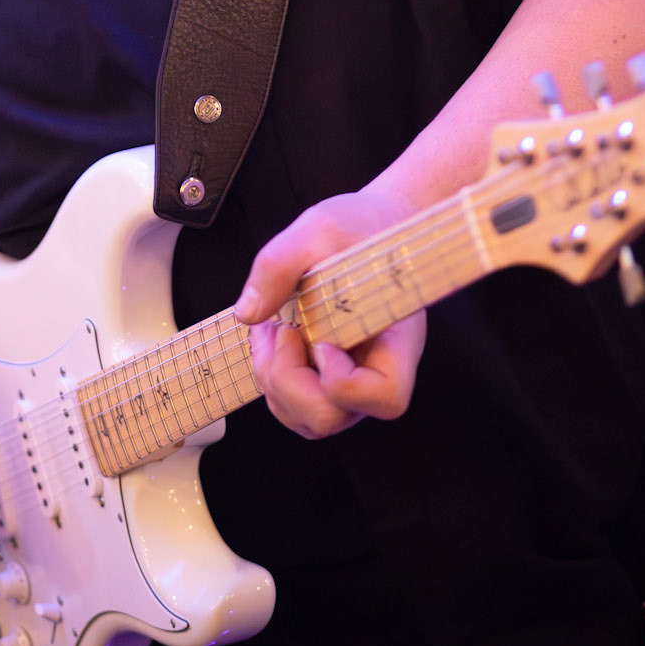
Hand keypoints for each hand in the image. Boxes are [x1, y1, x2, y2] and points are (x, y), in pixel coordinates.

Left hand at [234, 187, 427, 440]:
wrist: (373, 226)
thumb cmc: (361, 227)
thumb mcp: (320, 227)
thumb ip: (280, 263)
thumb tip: (248, 312)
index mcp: (396, 337)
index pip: (385, 396)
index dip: (344, 383)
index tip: (322, 340)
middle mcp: (378, 369)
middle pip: (332, 417)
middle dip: (287, 381)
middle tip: (280, 330)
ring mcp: (354, 379)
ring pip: (310, 419)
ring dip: (274, 380)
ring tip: (270, 329)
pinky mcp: (329, 377)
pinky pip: (296, 406)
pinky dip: (274, 379)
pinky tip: (272, 337)